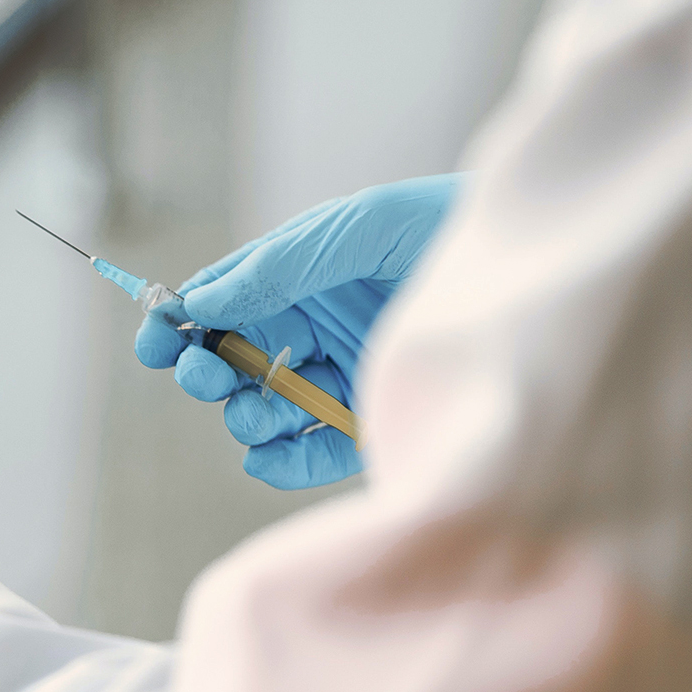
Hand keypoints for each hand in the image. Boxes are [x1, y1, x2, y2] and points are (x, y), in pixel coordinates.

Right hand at [135, 173, 463, 487]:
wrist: (538, 271)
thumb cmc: (446, 228)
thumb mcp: (357, 228)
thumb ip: (279, 265)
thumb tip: (203, 300)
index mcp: (298, 279)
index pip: (222, 304)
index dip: (179, 321)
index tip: (153, 340)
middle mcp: (313, 332)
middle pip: (233, 363)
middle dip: (207, 372)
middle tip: (203, 375)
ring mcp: (341, 381)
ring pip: (265, 411)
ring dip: (246, 416)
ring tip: (254, 412)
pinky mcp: (373, 427)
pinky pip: (310, 455)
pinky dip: (281, 463)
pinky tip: (269, 456)